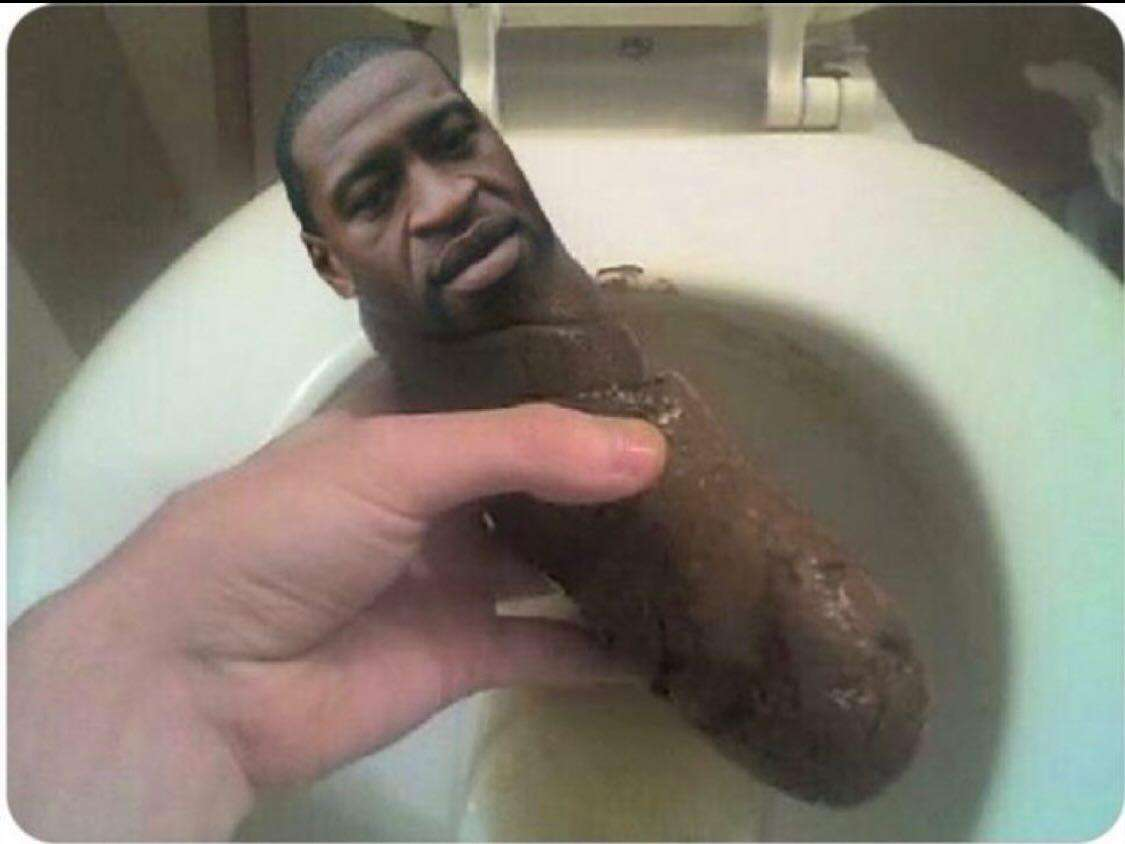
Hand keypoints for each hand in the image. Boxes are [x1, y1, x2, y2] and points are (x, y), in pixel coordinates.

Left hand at [8, 402, 665, 839]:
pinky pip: (546, 645)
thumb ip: (521, 447)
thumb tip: (650, 450)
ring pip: (548, 558)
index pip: (490, 384)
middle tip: (699, 446)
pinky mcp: (463, 653)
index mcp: (396, 424)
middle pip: (531, 473)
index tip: (646, 364)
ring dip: (612, 551)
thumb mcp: (394, 458)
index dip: (558, 375)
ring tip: (704, 528)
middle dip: (601, 465)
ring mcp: (448, 576)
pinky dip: (601, 647)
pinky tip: (672, 633)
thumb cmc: (283, 531)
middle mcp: (429, 495)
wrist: (200, 681)